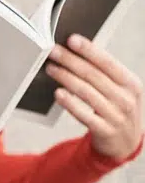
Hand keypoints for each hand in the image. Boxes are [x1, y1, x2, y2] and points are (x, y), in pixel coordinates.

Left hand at [46, 34, 143, 159]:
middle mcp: (126, 98)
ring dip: (66, 78)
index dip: (89, 50)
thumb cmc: (117, 109)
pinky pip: (84, 114)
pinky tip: (58, 93)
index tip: (71, 39)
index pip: (108, 62)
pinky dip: (70, 103)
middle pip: (93, 75)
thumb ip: (104, 74)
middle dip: (70, 61)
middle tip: (53, 52)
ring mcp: (116, 115)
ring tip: (51, 69)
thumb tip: (77, 52)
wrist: (126, 143)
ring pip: (86, 92)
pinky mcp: (104, 130)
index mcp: (131, 83)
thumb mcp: (120, 90)